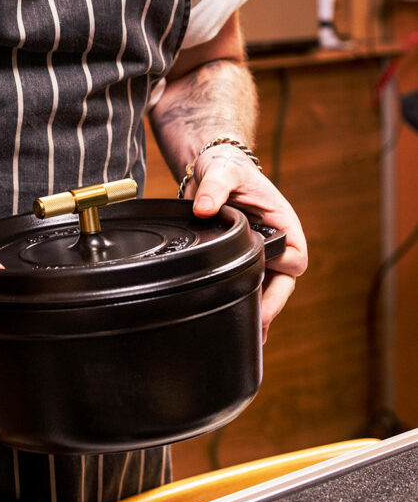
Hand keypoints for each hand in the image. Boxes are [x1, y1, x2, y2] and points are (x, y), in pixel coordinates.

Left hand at [187, 145, 307, 340]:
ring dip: (261, 309)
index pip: (295, 256)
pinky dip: (246, 303)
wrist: (210, 168)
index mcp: (283, 223)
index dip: (283, 268)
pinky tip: (238, 323)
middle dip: (273, 304)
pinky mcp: (241, 260)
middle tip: (259, 323)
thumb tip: (205, 209)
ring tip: (253, 335)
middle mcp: (276, 242)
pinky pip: (249, 286)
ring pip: (268, 289)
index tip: (266, 277)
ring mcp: (260, 254)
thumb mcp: (223, 171)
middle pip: (284, 281)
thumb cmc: (227, 166)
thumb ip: (216, 188)